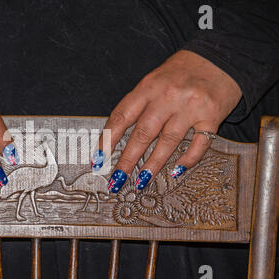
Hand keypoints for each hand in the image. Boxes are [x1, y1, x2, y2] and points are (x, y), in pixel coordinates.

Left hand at [94, 50, 241, 192]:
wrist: (220, 57)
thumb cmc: (181, 72)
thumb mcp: (153, 80)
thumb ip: (138, 104)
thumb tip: (117, 136)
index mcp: (148, 87)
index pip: (121, 116)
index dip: (107, 139)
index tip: (98, 158)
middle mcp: (167, 96)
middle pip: (142, 133)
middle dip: (127, 160)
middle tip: (117, 179)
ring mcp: (190, 107)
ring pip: (167, 141)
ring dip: (152, 165)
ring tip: (141, 181)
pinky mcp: (212, 116)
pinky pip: (198, 144)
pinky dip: (188, 159)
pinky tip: (176, 171)